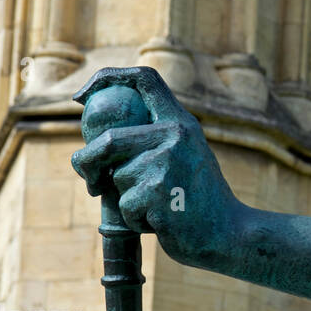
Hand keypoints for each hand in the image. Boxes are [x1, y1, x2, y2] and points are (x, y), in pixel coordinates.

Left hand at [71, 67, 241, 267]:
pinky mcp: (156, 194)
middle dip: (86, 162)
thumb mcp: (187, 157)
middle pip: (109, 139)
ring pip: (118, 178)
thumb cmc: (200, 199)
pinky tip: (162, 222)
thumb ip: (156, 141)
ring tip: (159, 208)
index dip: (108, 77)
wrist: (228, 233)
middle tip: (90, 182)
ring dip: (127, 199)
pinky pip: (125, 205)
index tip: (82, 97)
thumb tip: (99, 141)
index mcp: (182, 122)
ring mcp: (166, 164)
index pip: (145, 79)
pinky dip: (135, 220)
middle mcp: (175, 136)